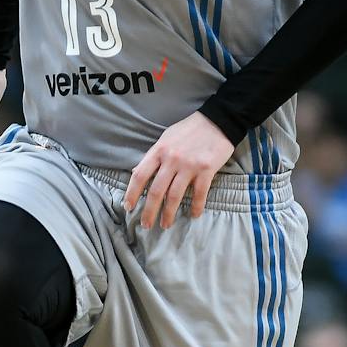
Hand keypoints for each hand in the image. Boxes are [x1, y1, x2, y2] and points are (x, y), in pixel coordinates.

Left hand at [123, 111, 233, 228]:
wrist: (218, 121)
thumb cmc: (189, 129)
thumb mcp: (166, 138)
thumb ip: (153, 156)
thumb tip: (137, 171)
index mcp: (158, 151)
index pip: (139, 175)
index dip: (132, 193)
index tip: (128, 206)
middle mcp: (171, 160)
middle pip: (156, 191)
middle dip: (149, 211)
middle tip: (145, 225)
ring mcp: (189, 166)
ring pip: (175, 196)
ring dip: (168, 213)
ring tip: (165, 224)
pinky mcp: (207, 170)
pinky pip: (199, 194)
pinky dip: (196, 206)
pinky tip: (194, 215)